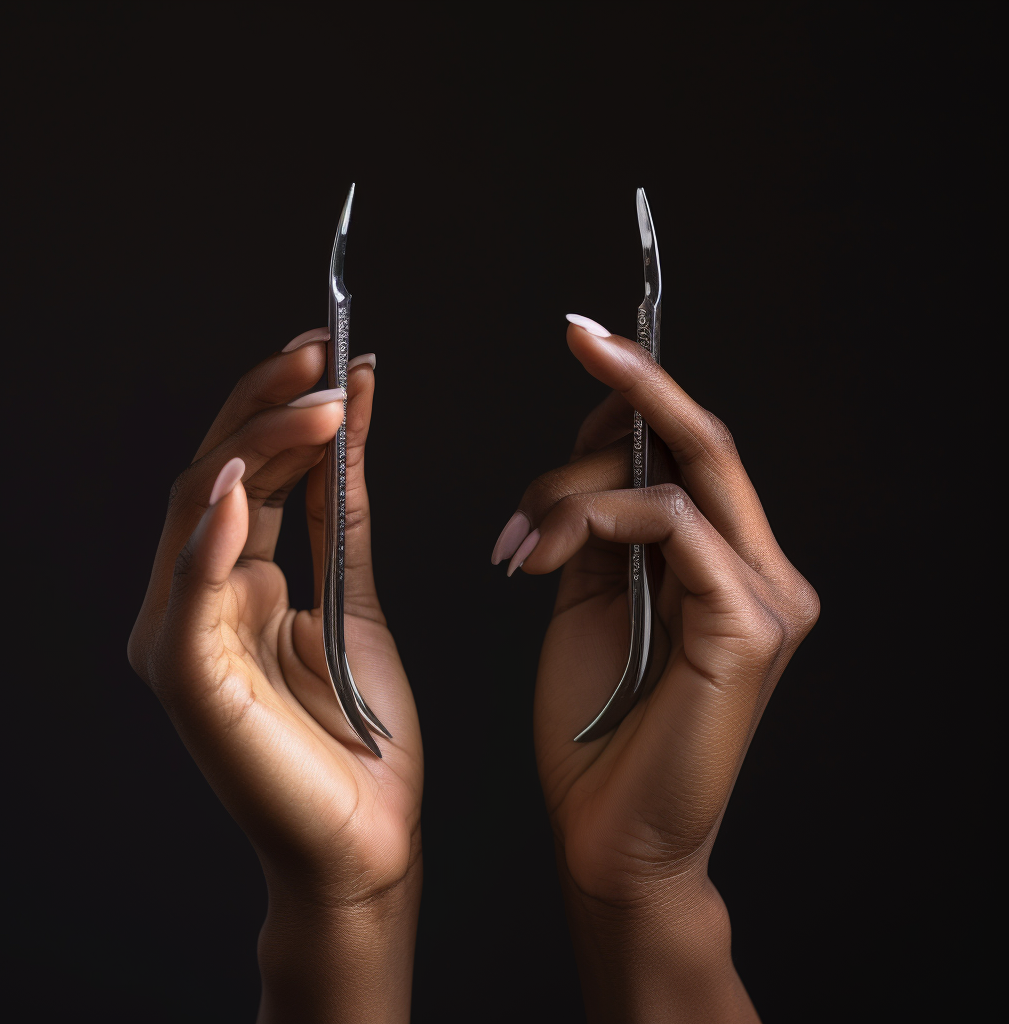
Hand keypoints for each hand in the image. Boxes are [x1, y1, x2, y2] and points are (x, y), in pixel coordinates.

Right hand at [129, 331, 421, 1023]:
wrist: (367, 838)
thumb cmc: (361, 729)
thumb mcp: (355, 595)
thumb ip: (340, 512)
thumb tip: (354, 418)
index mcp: (233, 580)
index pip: (248, 471)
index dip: (286, 409)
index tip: (338, 358)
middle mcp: (196, 599)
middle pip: (217, 474)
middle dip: (268, 407)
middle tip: (321, 356)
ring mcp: (184, 637)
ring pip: (201, 513)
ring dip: (258, 449)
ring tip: (318, 401)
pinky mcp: (190, 681)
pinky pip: (191, 594)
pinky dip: (213, 537)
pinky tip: (244, 487)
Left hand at [492, 317, 817, 1022]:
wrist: (610, 835)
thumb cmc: (595, 723)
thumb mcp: (590, 596)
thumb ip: (602, 521)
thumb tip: (599, 440)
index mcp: (727, 561)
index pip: (690, 451)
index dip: (641, 389)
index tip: (586, 338)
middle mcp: (765, 569)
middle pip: (702, 440)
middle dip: (635, 380)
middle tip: (579, 335)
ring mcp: (768, 596)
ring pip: (678, 473)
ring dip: (577, 485)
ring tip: (518, 542)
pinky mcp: (750, 627)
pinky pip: (671, 524)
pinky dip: (597, 520)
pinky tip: (539, 557)